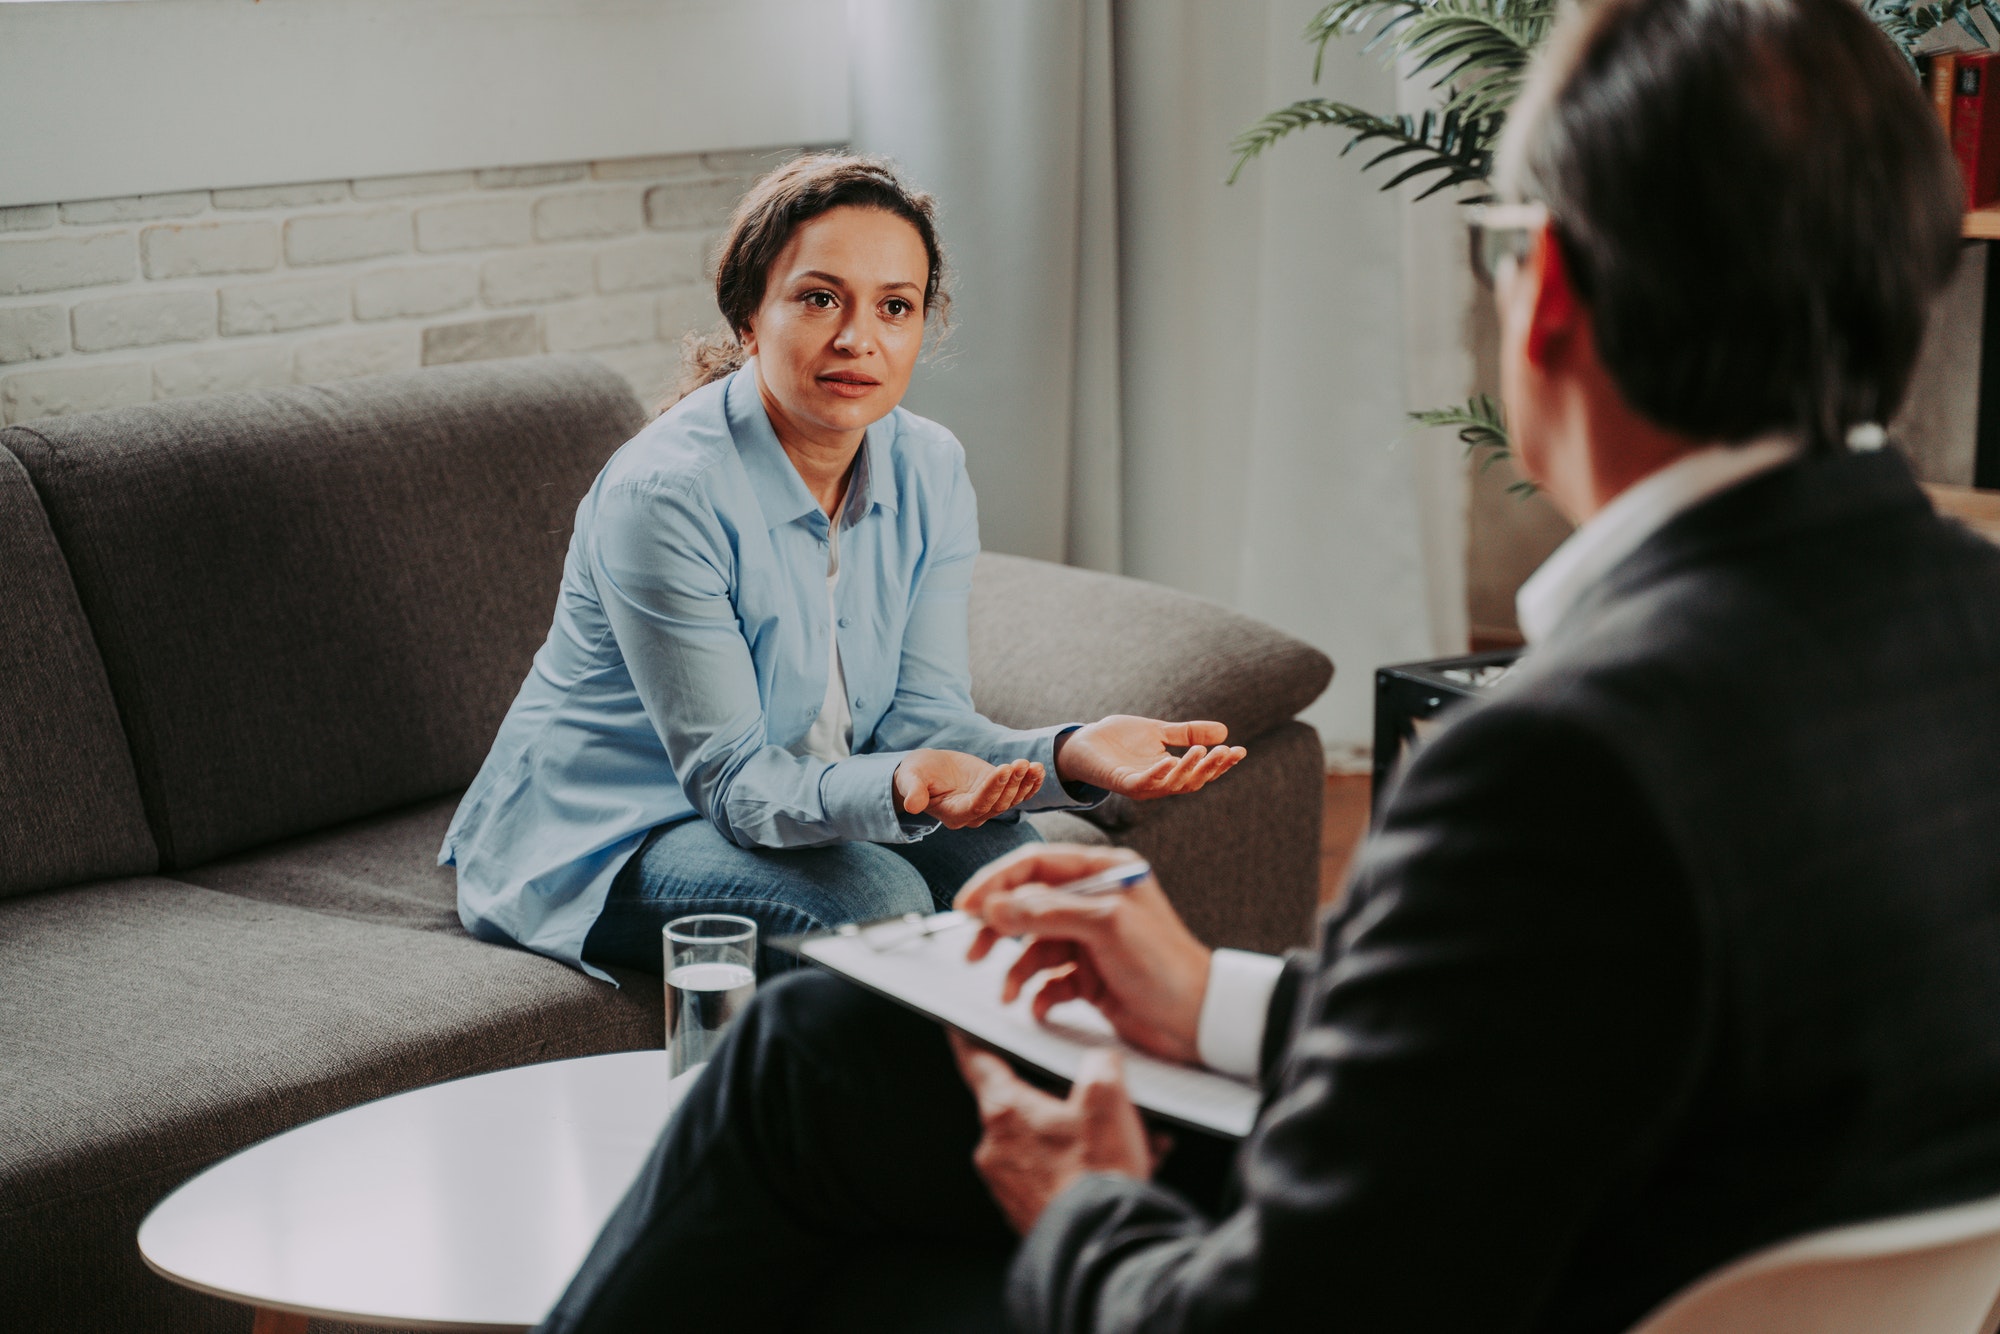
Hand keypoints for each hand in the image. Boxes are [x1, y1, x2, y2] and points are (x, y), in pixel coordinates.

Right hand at [894, 749, 1042, 828]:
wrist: (926, 771)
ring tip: (1035, 766)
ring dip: (1025, 783)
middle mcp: (974, 815)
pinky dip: (1031, 784)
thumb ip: (913, 792)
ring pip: (1011, 799)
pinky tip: (1040, 770)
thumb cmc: (916, 774)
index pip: (978, 805)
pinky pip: (1018, 793)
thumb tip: (911, 805)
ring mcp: (987, 805)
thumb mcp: (910, 779)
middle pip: (999, 803)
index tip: (1004, 768)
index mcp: (954, 814)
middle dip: (1012, 783)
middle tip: (1022, 763)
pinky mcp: (997, 793)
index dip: (992, 788)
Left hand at [949, 1031, 1164, 1233]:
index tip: (960, 1028)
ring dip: (1081, 1137)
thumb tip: (1099, 1063)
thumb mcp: (1107, 1101)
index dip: (970, 1040)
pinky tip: (1120, 1169)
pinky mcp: (1025, 1211)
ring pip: (1044, 1142)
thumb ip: (1099, 1066)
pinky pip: (1052, 1174)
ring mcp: (1007, 1183)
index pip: (978, 1063)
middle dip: (1062, 1100)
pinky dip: (1081, 1167)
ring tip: (1129, 1142)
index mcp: (1005, 1112)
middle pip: (1022, 1104)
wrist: (1100, 1245)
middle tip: (1100, 1101)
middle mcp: (995, 1148)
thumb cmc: (1097, 1173)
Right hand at [956, 844, 1211, 1064]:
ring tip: (1008, 993)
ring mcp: (1091, 940)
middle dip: (999, 929)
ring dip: (1016, 970)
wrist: (1200, 1021)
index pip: (1035, 865)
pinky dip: (1038, 994)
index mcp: (1103, 872)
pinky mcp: (1089, 976)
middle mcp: (1094, 901)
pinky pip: (1048, 979)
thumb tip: (995, 906)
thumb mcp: (1105, 926)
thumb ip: (1047, 912)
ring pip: (1034, 947)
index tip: (966, 907)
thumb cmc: (1166, 965)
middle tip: (973, 951)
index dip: (996, 882)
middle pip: (1027, 905)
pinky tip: (1040, 1007)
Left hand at [1055, 716, 1244, 800]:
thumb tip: (1224, 732)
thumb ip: (1187, 734)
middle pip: (1192, 781)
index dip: (1222, 764)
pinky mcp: (1121, 782)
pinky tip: (1169, 759)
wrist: (1083, 741)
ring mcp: (1141, 785)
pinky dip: (1157, 773)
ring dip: (1188, 769)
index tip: (1240, 750)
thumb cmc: (1119, 739)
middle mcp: (1158, 783)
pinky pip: (1143, 782)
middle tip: (1225, 752)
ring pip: (1172, 784)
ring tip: (1203, 751)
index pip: (1202, 772)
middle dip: (1211, 768)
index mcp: (1169, 772)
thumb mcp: (1159, 732)